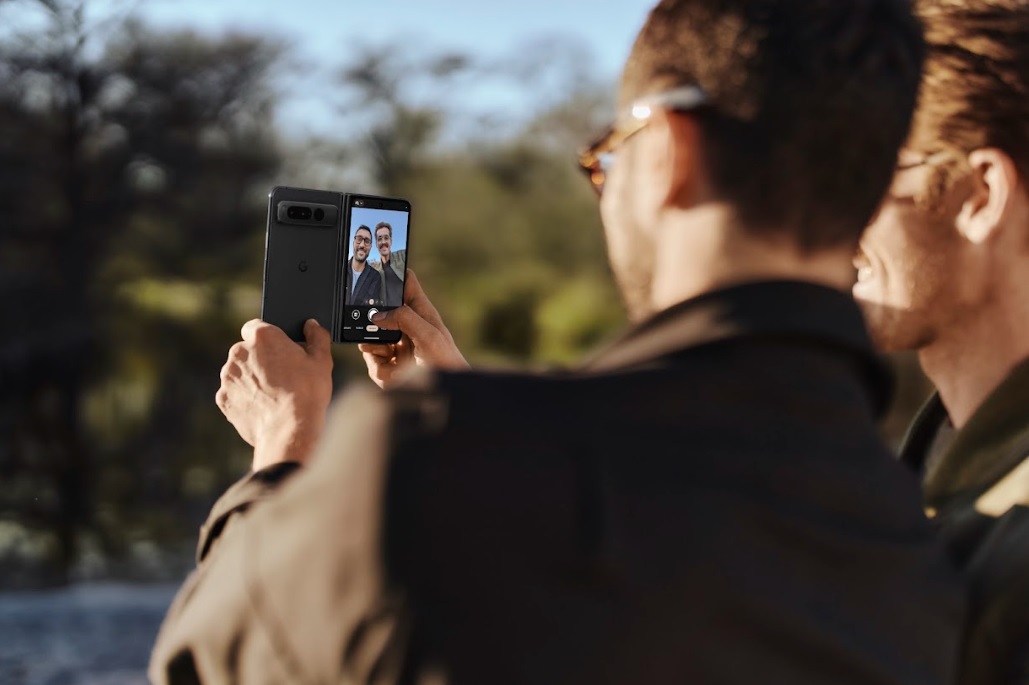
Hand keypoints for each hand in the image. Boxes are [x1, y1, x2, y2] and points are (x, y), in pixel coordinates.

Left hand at [217, 318, 332, 469]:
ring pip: (239, 372)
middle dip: (260, 359)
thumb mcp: (321, 360)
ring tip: (273, 395)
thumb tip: (312, 325)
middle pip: (247, 350)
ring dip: (251, 379)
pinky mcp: (223, 398)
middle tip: (282, 375)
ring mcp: (228, 377)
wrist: (289, 430)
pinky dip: (244, 398)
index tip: (280, 350)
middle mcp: (239, 352)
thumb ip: (317, 336)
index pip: (257, 326)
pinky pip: (233, 393)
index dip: (269, 338)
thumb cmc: (307, 393)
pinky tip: (263, 407)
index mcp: (262, 337)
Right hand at [359, 270, 469, 387]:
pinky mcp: (385, 362)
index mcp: (420, 311)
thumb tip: (378, 315)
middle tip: (371, 318)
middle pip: (380, 307)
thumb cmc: (445, 363)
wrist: (446, 394)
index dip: (394, 272)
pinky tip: (387, 362)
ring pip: (369, 331)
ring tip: (384, 346)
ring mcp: (394, 343)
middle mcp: (405, 325)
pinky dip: (373, 357)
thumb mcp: (429, 336)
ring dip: (371, 337)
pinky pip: (369, 354)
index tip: (381, 262)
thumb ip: (404, 318)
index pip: (405, 283)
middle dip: (372, 311)